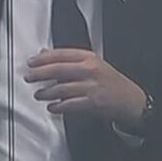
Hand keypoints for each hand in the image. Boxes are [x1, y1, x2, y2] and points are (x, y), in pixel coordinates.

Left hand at [26, 48, 146, 131]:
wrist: (132, 101)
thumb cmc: (112, 83)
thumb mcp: (94, 65)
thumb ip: (70, 60)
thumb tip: (46, 53)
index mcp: (90, 58)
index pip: (61, 54)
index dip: (43, 58)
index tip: (32, 62)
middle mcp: (90, 70)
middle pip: (58, 69)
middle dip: (40, 74)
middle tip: (29, 77)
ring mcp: (91, 87)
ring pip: (61, 88)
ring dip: (46, 92)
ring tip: (39, 94)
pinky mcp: (92, 103)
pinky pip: (68, 104)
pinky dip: (57, 106)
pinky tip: (52, 107)